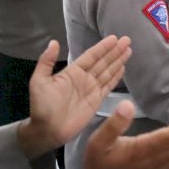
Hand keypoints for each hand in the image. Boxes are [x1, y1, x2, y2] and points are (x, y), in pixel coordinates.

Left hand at [17, 35, 131, 158]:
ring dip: (118, 61)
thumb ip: (46, 62)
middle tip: (127, 40)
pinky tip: (123, 68)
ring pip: (108, 71)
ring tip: (129, 50)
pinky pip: (109, 86)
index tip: (114, 38)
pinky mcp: (97, 100)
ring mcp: (92, 89)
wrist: (47, 130)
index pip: (91, 56)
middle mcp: (84, 78)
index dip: (103, 47)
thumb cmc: (42, 106)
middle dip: (115, 51)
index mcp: (72, 72)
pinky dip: (117, 77)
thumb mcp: (39, 81)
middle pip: (103, 61)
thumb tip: (53, 42)